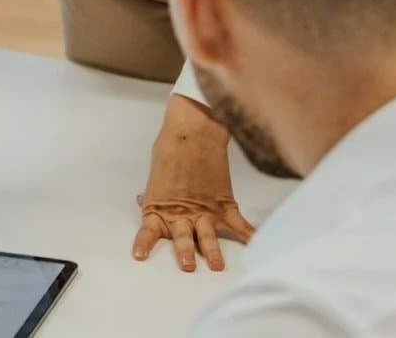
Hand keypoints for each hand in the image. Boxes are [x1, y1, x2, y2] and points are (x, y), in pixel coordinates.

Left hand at [132, 95, 253, 272]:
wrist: (194, 130)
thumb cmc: (171, 148)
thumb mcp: (157, 178)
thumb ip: (160, 199)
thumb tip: (156, 208)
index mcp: (160, 206)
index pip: (149, 230)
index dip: (144, 244)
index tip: (139, 256)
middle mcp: (183, 212)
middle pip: (183, 238)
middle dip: (185, 252)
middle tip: (187, 266)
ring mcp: (205, 209)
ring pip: (208, 236)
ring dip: (213, 252)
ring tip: (216, 266)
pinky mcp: (224, 203)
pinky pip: (239, 225)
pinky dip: (249, 236)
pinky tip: (256, 246)